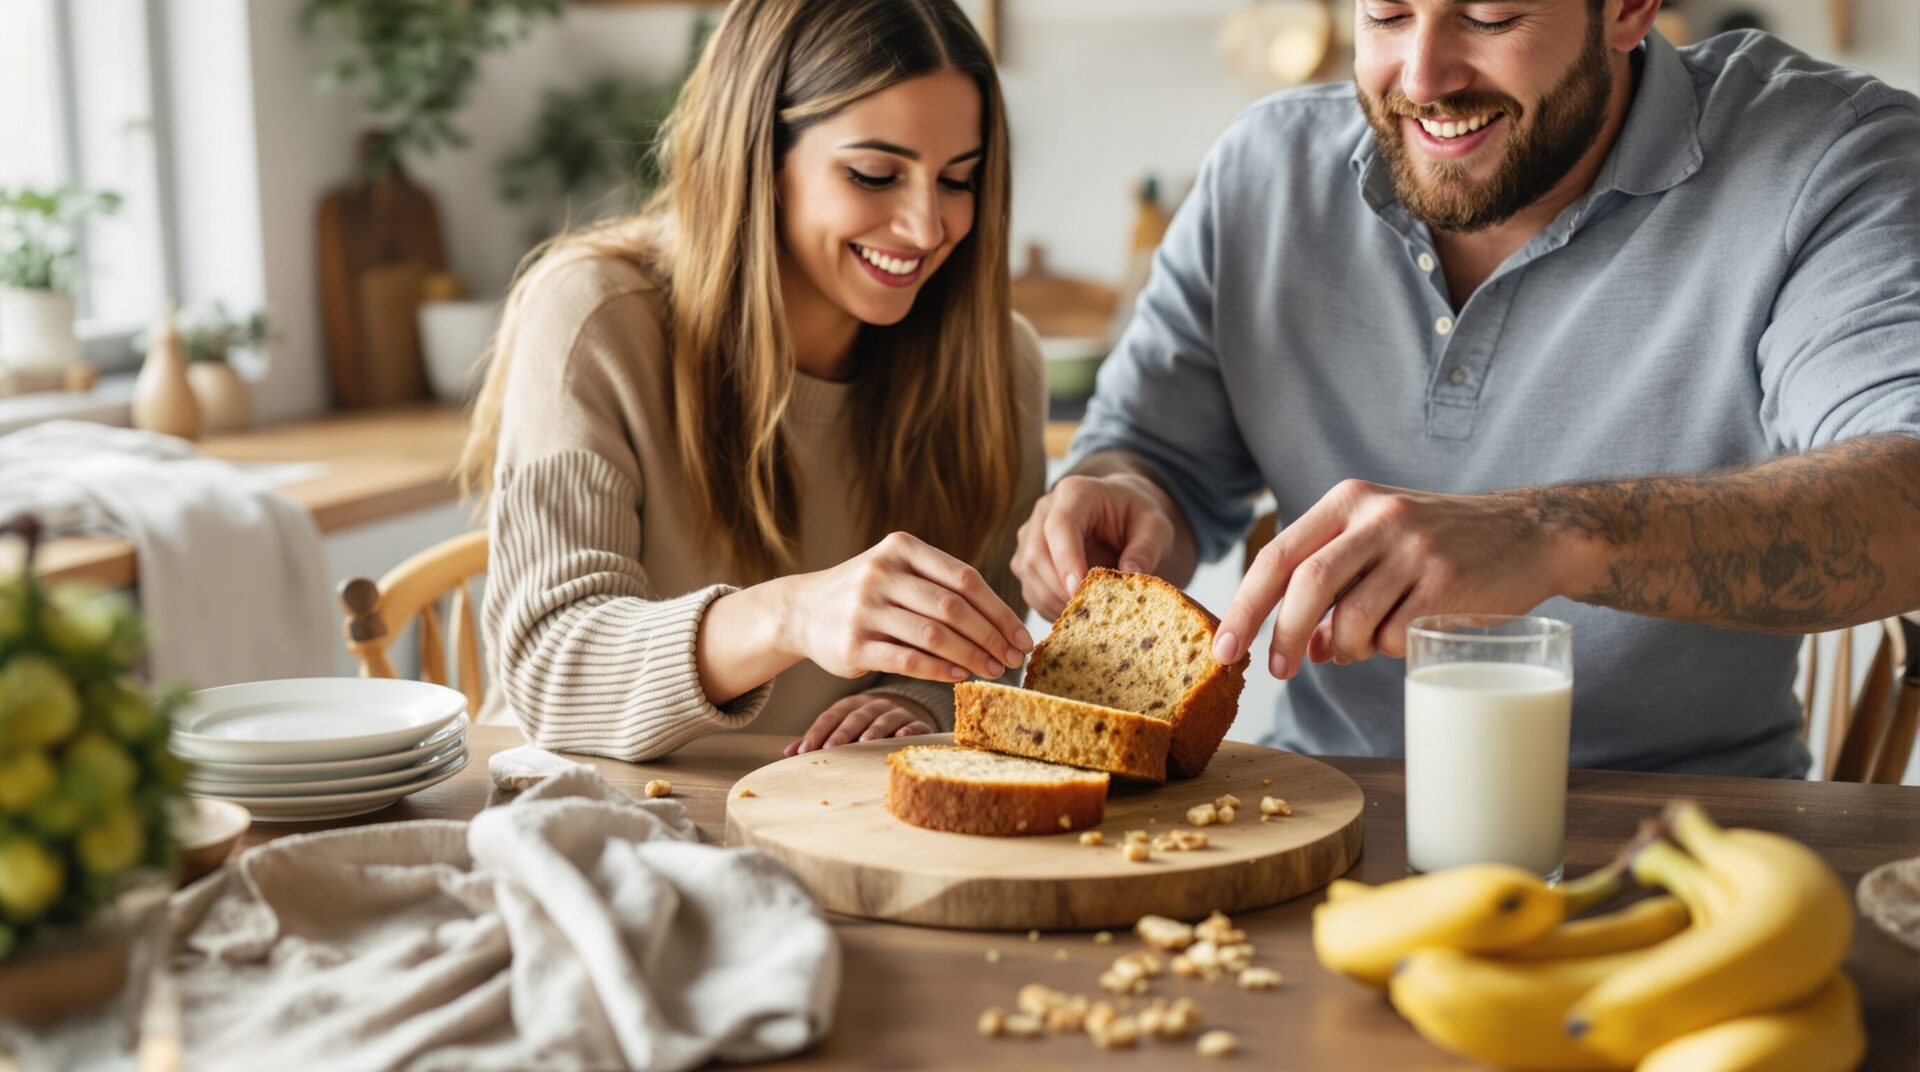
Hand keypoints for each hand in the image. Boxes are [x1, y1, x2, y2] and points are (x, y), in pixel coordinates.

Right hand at [782, 531, 1031, 683]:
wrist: (802, 609)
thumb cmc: (870, 594)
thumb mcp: (900, 571)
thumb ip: (943, 586)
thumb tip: (1003, 624)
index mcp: (902, 548)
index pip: (966, 579)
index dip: (1000, 611)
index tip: (1022, 636)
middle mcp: (882, 573)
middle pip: (954, 608)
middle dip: (991, 637)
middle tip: (1013, 659)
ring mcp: (864, 608)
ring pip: (933, 635)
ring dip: (971, 656)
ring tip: (992, 670)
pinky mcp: (852, 644)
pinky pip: (907, 660)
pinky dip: (939, 670)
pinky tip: (960, 676)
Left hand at [784, 694, 936, 755]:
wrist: (907, 719)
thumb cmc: (867, 729)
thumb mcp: (843, 731)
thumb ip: (819, 740)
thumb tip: (787, 753)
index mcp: (851, 706)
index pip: (831, 716)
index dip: (818, 732)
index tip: (805, 751)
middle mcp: (873, 706)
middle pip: (856, 717)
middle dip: (842, 733)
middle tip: (831, 748)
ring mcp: (897, 712)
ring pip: (884, 718)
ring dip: (874, 729)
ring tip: (865, 742)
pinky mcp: (919, 723)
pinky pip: (915, 724)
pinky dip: (909, 730)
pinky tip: (902, 737)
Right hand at [1012, 472, 1178, 619]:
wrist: (1118, 513)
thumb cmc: (1135, 516)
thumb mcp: (1155, 526)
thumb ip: (1147, 548)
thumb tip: (1131, 574)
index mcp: (1075, 493)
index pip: (1060, 526)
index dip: (1066, 559)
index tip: (1078, 590)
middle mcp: (1044, 510)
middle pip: (1037, 553)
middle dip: (1060, 588)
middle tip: (1090, 612)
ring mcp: (1030, 535)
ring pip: (1029, 574)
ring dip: (1054, 601)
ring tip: (1087, 615)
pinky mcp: (1026, 558)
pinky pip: (1030, 587)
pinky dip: (1049, 606)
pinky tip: (1076, 613)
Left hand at [1213, 480, 1571, 677]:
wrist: (1529, 534)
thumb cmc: (1440, 546)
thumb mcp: (1378, 544)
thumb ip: (1333, 586)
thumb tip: (1305, 651)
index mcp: (1347, 502)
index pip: (1277, 556)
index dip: (1245, 607)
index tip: (1225, 649)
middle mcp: (1377, 517)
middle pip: (1306, 585)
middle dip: (1283, 637)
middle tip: (1278, 672)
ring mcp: (1415, 548)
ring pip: (1352, 619)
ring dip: (1347, 649)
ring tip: (1361, 646)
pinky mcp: (1448, 581)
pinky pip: (1395, 636)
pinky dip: (1388, 650)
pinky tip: (1407, 632)